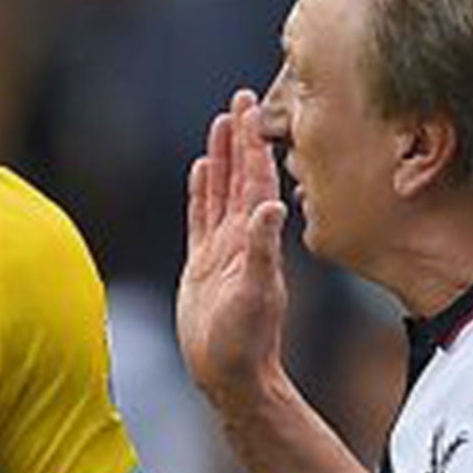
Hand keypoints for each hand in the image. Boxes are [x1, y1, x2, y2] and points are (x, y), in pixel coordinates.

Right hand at [178, 88, 289, 412]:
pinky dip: (202, 191)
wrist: (230, 374)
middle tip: (240, 97)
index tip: (252, 107)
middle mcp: (242, 238)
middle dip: (240, 137)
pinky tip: (202, 169)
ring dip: (221, 157)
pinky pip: (201, 217)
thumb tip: (271, 205)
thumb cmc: (246, 340)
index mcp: (257, 238)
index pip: (256, 179)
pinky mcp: (203, 264)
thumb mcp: (256, 291)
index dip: (254, 143)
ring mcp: (222, 249)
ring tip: (220, 123)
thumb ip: (262, 248)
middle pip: (240, 175)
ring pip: (220, 190)